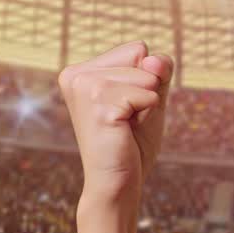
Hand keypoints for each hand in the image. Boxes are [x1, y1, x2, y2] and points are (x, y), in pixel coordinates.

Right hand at [57, 40, 173, 203]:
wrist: (118, 183)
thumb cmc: (132, 143)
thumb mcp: (151, 98)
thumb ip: (158, 71)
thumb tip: (153, 59)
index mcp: (81, 71)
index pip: (137, 49)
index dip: (147, 78)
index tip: (128, 106)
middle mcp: (75, 74)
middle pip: (142, 56)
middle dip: (148, 89)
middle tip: (127, 120)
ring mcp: (84, 88)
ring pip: (146, 75)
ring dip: (148, 103)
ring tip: (125, 125)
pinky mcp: (98, 105)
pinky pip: (148, 94)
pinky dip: (148, 112)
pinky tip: (125, 131)